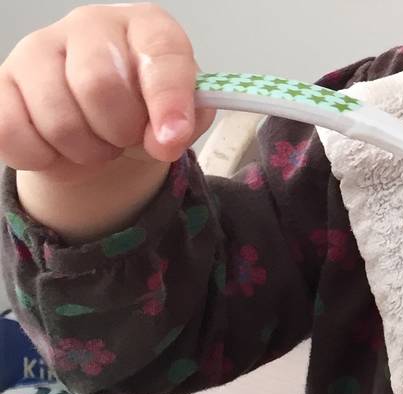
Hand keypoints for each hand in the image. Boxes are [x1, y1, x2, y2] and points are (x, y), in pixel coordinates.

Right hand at [0, 3, 213, 182]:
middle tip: (125, 138)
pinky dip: (43, 159)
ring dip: (86, 152)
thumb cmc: (147, 109)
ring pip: (58, 119)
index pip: (160, 53)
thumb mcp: (182, 115)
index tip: (170, 139)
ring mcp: (38, 47)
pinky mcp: (2, 81)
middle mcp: (90, 25)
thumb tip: (164, 140)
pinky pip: (11, 132)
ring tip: (97, 142)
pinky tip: (59, 149)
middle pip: (100, 85)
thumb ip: (185, 124)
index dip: (167, 100)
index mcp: (146, 25)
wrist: (105, 121)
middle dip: (120, 131)